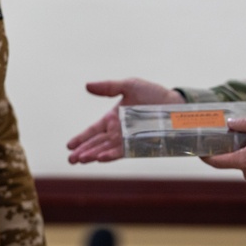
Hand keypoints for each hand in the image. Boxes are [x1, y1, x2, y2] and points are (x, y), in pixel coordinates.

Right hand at [67, 79, 183, 163]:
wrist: (176, 106)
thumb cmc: (154, 94)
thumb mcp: (130, 85)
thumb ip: (108, 87)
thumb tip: (87, 85)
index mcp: (112, 118)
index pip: (93, 130)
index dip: (81, 138)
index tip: (69, 146)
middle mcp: (117, 131)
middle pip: (96, 143)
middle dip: (83, 151)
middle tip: (71, 159)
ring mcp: (127, 140)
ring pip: (105, 149)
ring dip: (93, 155)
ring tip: (80, 160)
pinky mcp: (137, 146)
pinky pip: (121, 152)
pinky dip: (110, 155)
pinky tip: (100, 158)